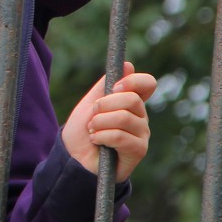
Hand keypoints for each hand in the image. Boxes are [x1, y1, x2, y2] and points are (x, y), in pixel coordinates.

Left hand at [61, 62, 156, 182]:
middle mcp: (140, 117)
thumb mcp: (90, 103)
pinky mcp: (138, 150)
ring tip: (92, 130)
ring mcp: (141, 134)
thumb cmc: (82, 130)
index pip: (147, 84)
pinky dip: (102, 136)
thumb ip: (106, 85)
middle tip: (92, 116)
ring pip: (125, 118)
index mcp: (131, 102)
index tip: (114, 87)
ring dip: (99, 123)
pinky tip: (96, 141)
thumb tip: (128, 65)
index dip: (133, 81)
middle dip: (104, 105)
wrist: (74, 157)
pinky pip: (121, 136)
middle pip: (132, 99)